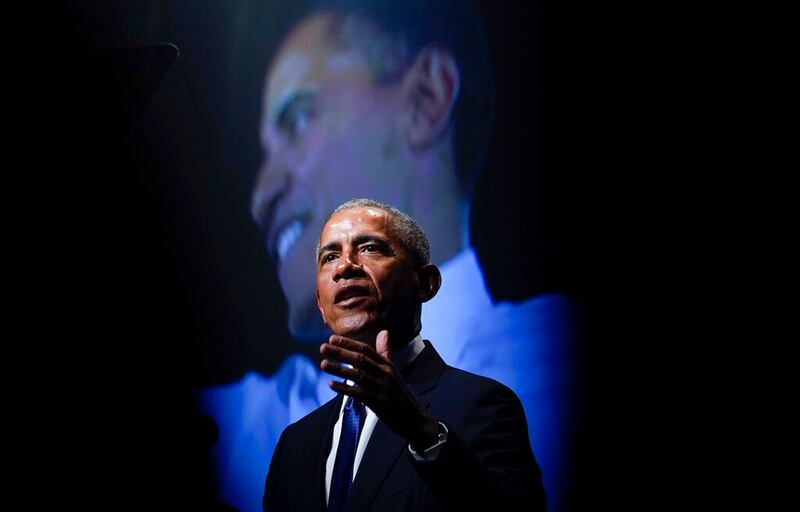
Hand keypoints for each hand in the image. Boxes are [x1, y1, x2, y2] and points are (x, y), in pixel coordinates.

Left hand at [320, 330, 439, 450]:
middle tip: (323, 347)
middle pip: (360, 359)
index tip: (332, 338)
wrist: (414, 419)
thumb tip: (383, 332)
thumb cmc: (400, 395)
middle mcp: (385, 374)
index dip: (349, 343)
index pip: (366, 349)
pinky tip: (332, 384)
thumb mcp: (394, 372)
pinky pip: (358, 393)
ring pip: (357, 374)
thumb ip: (386, 353)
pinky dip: (344, 388)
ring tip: (323, 364)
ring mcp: (381, 388)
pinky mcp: (378, 402)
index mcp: (388, 365)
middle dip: (340, 352)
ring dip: (339, 369)